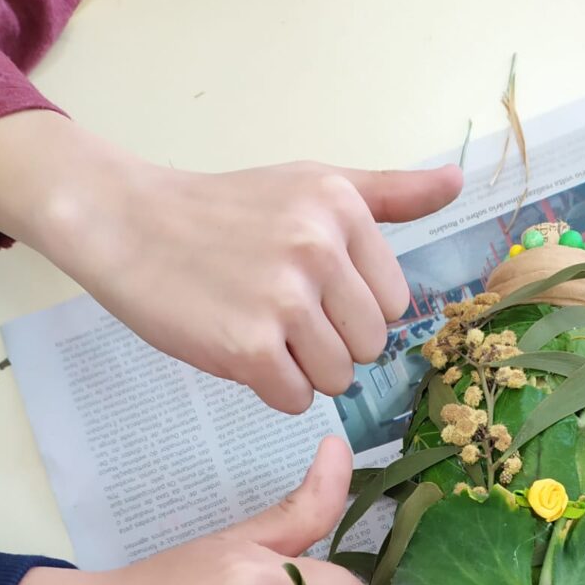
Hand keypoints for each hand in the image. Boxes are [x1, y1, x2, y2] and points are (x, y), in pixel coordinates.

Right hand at [0, 111, 462, 410]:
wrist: (127, 224)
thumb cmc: (223, 211)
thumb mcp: (310, 184)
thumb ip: (388, 193)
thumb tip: (457, 184)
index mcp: (341, 208)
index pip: (394, 303)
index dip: (354, 310)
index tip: (311, 290)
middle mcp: (317, 248)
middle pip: (369, 347)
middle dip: (330, 345)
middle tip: (279, 314)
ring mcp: (283, 299)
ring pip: (337, 379)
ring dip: (301, 371)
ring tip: (260, 331)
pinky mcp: (248, 347)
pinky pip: (296, 399)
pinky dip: (272, 389)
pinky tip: (241, 351)